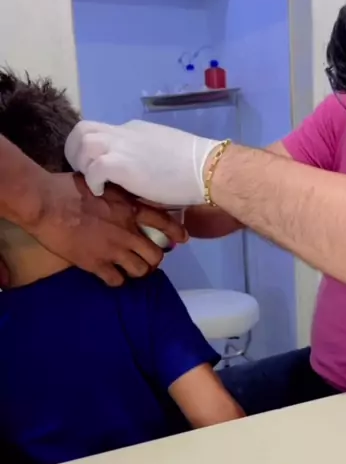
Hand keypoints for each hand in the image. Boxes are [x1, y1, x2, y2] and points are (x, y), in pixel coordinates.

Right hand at [24, 172, 187, 286]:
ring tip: (131, 268)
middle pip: (156, 255)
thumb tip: (121, 191)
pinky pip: (116, 281)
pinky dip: (116, 279)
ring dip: (138, 271)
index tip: (181, 239)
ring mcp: (113, 250)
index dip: (176, 232)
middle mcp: (128, 232)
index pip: (164, 222)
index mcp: (130, 209)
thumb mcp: (102, 182)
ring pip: (140, 271)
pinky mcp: (96, 264)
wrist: (47, 205)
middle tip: (147, 257)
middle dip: (154, 258)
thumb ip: (117, 192)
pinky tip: (110, 274)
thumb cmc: (68, 188)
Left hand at [65, 119, 221, 205]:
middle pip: (82, 130)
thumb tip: (136, 176)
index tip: (94, 169)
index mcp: (133, 130)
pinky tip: (102, 192)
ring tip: (94, 183)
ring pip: (83, 142)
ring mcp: (122, 146)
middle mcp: (124, 132)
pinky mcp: (122, 164)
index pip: (100, 131)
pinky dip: (93, 181)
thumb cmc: (192, 169)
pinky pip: (93, 167)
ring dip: (83, 165)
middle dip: (75, 153)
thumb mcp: (161, 155)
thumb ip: (143, 158)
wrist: (206, 169)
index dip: (90, 149)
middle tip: (85, 174)